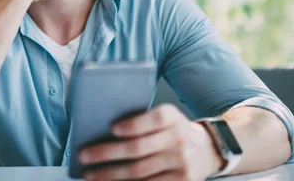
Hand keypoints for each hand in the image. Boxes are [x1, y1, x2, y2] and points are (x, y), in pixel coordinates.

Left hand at [78, 105, 223, 180]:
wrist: (208, 150)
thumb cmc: (175, 131)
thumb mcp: (166, 117)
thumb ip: (142, 121)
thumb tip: (105, 133)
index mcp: (172, 117)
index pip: (154, 119)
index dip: (133, 125)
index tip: (112, 129)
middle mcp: (178, 139)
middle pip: (138, 148)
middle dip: (107, 153)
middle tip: (84, 155)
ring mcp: (181, 163)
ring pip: (139, 172)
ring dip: (111, 175)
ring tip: (91, 175)